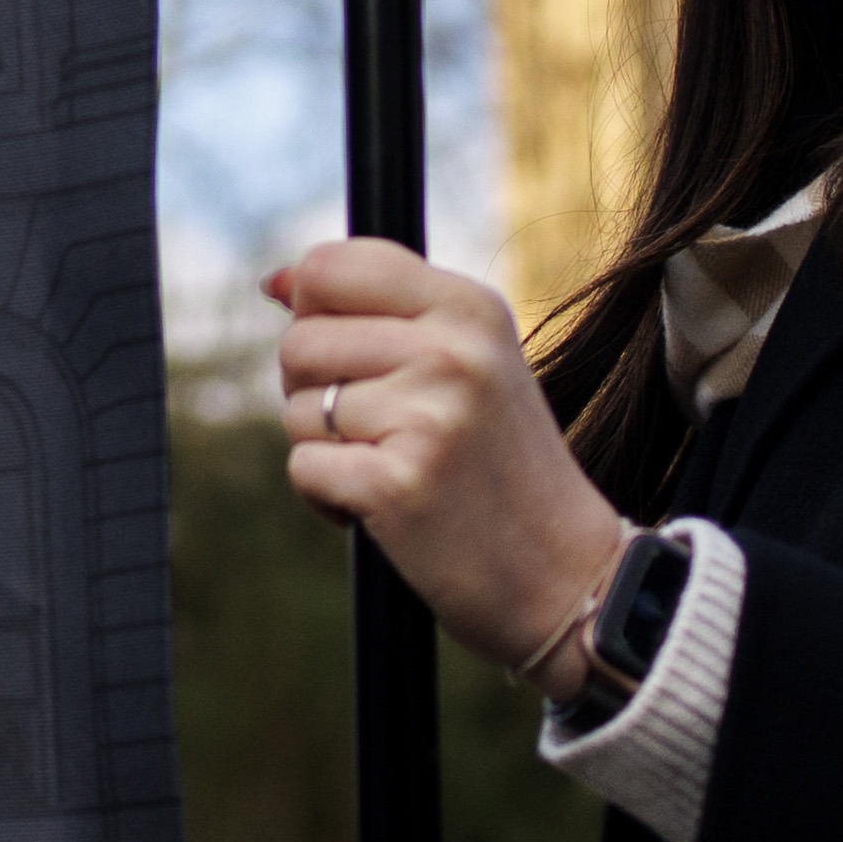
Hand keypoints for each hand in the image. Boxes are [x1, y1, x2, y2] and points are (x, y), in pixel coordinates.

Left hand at [260, 236, 632, 693]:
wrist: (567, 574)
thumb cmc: (501, 466)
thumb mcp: (468, 363)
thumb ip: (379, 312)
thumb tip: (275, 282)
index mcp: (470, 306)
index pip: (329, 267)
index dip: (313, 315)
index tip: (350, 358)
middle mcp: (453, 349)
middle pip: (300, 342)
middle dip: (316, 393)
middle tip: (380, 430)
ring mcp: (429, 415)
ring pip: (297, 410)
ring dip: (327, 450)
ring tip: (395, 468)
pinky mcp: (398, 482)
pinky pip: (303, 468)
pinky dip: (327, 498)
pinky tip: (383, 510)